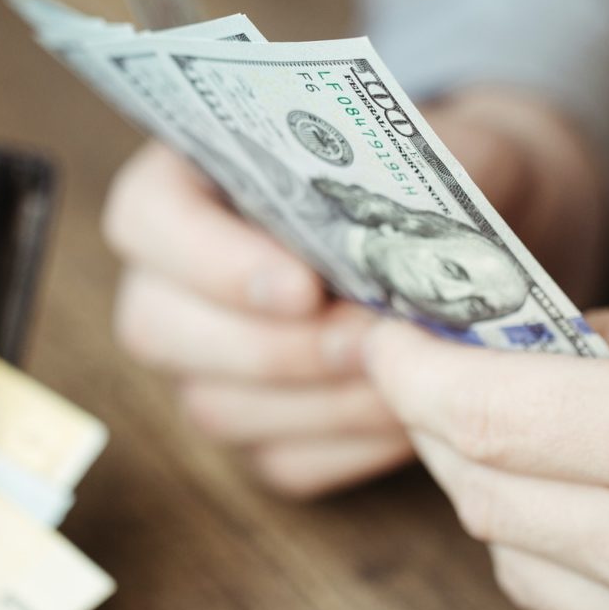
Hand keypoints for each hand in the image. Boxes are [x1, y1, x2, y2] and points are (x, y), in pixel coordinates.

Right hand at [103, 88, 608, 497]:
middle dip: (270, 347)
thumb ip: (406, 176)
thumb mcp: (427, 146)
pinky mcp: (257, 432)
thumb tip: (413, 236)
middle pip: (156, 328)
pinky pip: (280, 463)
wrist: (461, 235)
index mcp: (188, 183)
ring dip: (320, 402)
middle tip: (366, 341)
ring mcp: (204, 365)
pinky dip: (349, 447)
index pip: (147, 219)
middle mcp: (173, 280)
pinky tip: (410, 417)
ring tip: (407, 377)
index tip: (303, 286)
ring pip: (216, 407)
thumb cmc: (425, 177)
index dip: (211, 261)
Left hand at [363, 265, 608, 609]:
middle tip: (451, 380)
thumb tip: (504, 341)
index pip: (484, 413)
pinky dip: (567, 567)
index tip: (384, 342)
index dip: (411, 372)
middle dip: (447, 426)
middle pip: (478, 492)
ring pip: (510, 563)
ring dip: (507, 499)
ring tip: (558, 452)